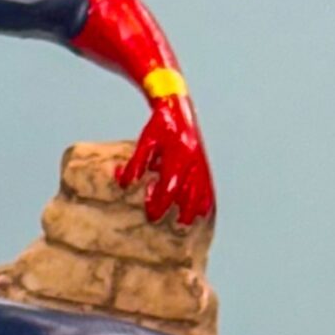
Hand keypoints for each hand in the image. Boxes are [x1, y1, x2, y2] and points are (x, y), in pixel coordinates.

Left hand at [118, 93, 216, 226]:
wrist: (177, 108)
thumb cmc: (159, 125)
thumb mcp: (145, 141)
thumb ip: (136, 163)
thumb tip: (125, 184)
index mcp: (179, 154)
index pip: (170, 186)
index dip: (161, 202)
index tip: (151, 214)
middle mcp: (193, 160)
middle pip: (190, 193)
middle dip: (181, 212)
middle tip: (173, 227)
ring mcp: (201, 162)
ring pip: (202, 192)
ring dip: (196, 209)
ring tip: (188, 224)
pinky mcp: (204, 164)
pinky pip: (208, 186)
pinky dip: (205, 200)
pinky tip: (201, 213)